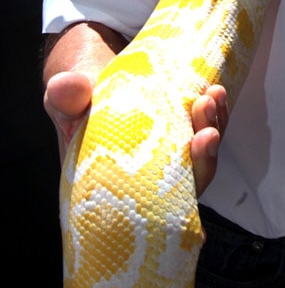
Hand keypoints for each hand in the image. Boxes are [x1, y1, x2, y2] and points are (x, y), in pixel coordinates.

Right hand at [45, 69, 228, 198]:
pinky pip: (205, 133)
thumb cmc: (77, 103)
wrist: (92, 81)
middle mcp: (148, 180)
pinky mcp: (183, 135)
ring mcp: (169, 158)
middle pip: (186, 184)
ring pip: (202, 159)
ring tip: (212, 98)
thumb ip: (65, 100)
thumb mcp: (65, 101)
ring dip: (212, 130)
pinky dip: (214, 116)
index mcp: (116, 188)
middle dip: (202, 159)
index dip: (175, 201)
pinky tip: (216, 94)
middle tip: (205, 131)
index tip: (190, 170)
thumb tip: (66, 87)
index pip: (151, 206)